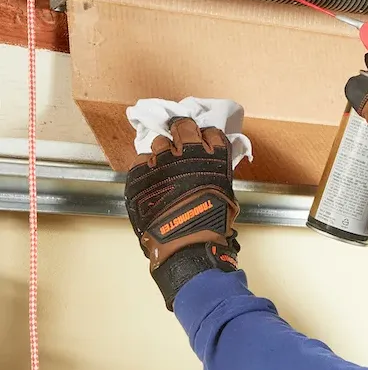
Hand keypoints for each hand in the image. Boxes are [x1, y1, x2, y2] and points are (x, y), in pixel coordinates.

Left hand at [124, 117, 240, 309]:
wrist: (186, 243)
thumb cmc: (212, 224)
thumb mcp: (226, 194)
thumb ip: (216, 175)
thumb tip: (210, 171)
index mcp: (214, 157)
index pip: (211, 133)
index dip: (207, 137)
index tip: (204, 142)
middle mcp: (188, 151)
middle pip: (183, 126)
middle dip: (182, 130)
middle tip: (180, 138)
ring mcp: (161, 161)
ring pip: (159, 142)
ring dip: (162, 150)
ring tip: (163, 164)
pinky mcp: (139, 173)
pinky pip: (140, 161)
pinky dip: (145, 168)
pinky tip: (149, 179)